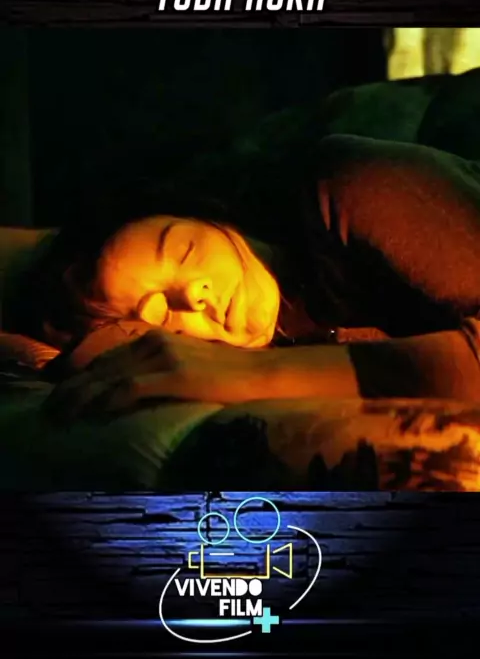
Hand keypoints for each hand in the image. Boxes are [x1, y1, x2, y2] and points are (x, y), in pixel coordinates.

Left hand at [42, 328, 264, 422]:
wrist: (262, 374)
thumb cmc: (227, 375)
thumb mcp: (186, 365)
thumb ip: (159, 370)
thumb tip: (135, 389)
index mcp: (154, 338)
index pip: (106, 357)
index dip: (80, 376)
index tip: (61, 393)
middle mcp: (153, 341)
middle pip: (101, 366)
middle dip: (71, 388)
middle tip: (51, 409)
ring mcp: (164, 356)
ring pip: (108, 377)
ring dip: (80, 397)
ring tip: (61, 415)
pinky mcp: (175, 375)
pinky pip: (130, 388)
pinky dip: (107, 401)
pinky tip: (93, 414)